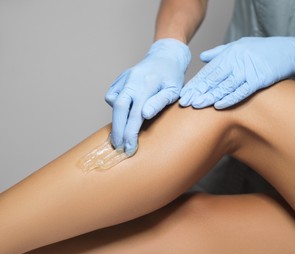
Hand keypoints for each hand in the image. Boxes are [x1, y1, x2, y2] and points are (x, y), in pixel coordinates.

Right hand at [105, 38, 190, 153]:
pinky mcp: (120, 78)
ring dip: (115, 120)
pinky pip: (112, 95)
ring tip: (120, 135)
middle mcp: (132, 80)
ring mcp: (124, 78)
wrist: (165, 56)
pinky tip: (123, 114)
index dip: (130, 133)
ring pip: (113, 102)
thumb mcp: (174, 90)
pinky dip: (114, 107)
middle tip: (119, 147)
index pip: (135, 113)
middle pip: (119, 109)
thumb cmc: (172, 76)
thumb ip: (160, 102)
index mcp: (147, 84)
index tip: (130, 148)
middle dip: (118, 131)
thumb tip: (145, 115)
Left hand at [179, 36, 294, 108]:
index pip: (208, 71)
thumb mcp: (239, 45)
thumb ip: (219, 52)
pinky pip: (242, 91)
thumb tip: (202, 57)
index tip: (184, 94)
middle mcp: (236, 61)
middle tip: (185, 102)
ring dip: (210, 97)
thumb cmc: (261, 49)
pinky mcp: (259, 79)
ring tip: (197, 106)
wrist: (288, 51)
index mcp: (229, 54)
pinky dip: (230, 99)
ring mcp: (248, 70)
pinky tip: (218, 106)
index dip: (195, 83)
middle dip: (198, 91)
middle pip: (213, 79)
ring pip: (225, 86)